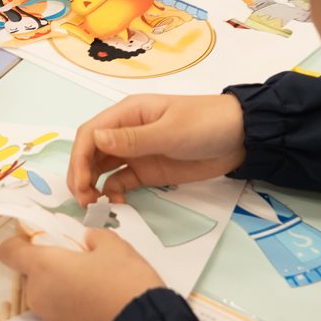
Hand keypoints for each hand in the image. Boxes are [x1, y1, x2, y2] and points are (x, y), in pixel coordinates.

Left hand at [0, 228, 162, 320]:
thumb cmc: (123, 280)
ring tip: (92, 278)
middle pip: (29, 272)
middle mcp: (38, 293)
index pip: (8, 251)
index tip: (42, 238)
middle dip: (48, 263)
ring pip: (44, 290)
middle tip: (78, 257)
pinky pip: (57, 307)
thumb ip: (93, 237)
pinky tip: (96, 297)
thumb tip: (87, 241)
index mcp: (43, 266)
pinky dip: (69, 300)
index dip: (20, 241)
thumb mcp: (114, 245)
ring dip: (59, 282)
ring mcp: (49, 316)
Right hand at [67, 94, 245, 205]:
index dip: (79, 159)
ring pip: (102, 169)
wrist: (241, 137)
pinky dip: (113, 193)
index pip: (90, 134)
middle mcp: (125, 132)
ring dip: (93, 186)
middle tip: (85, 202)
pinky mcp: (148, 171)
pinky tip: (116, 204)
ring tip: (94, 207)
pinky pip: (121, 182)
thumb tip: (95, 139)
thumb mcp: (171, 131)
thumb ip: (133, 139)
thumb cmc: (206, 123)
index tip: (81, 184)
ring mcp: (136, 152)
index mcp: (127, 113)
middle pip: (91, 153)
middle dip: (82, 175)